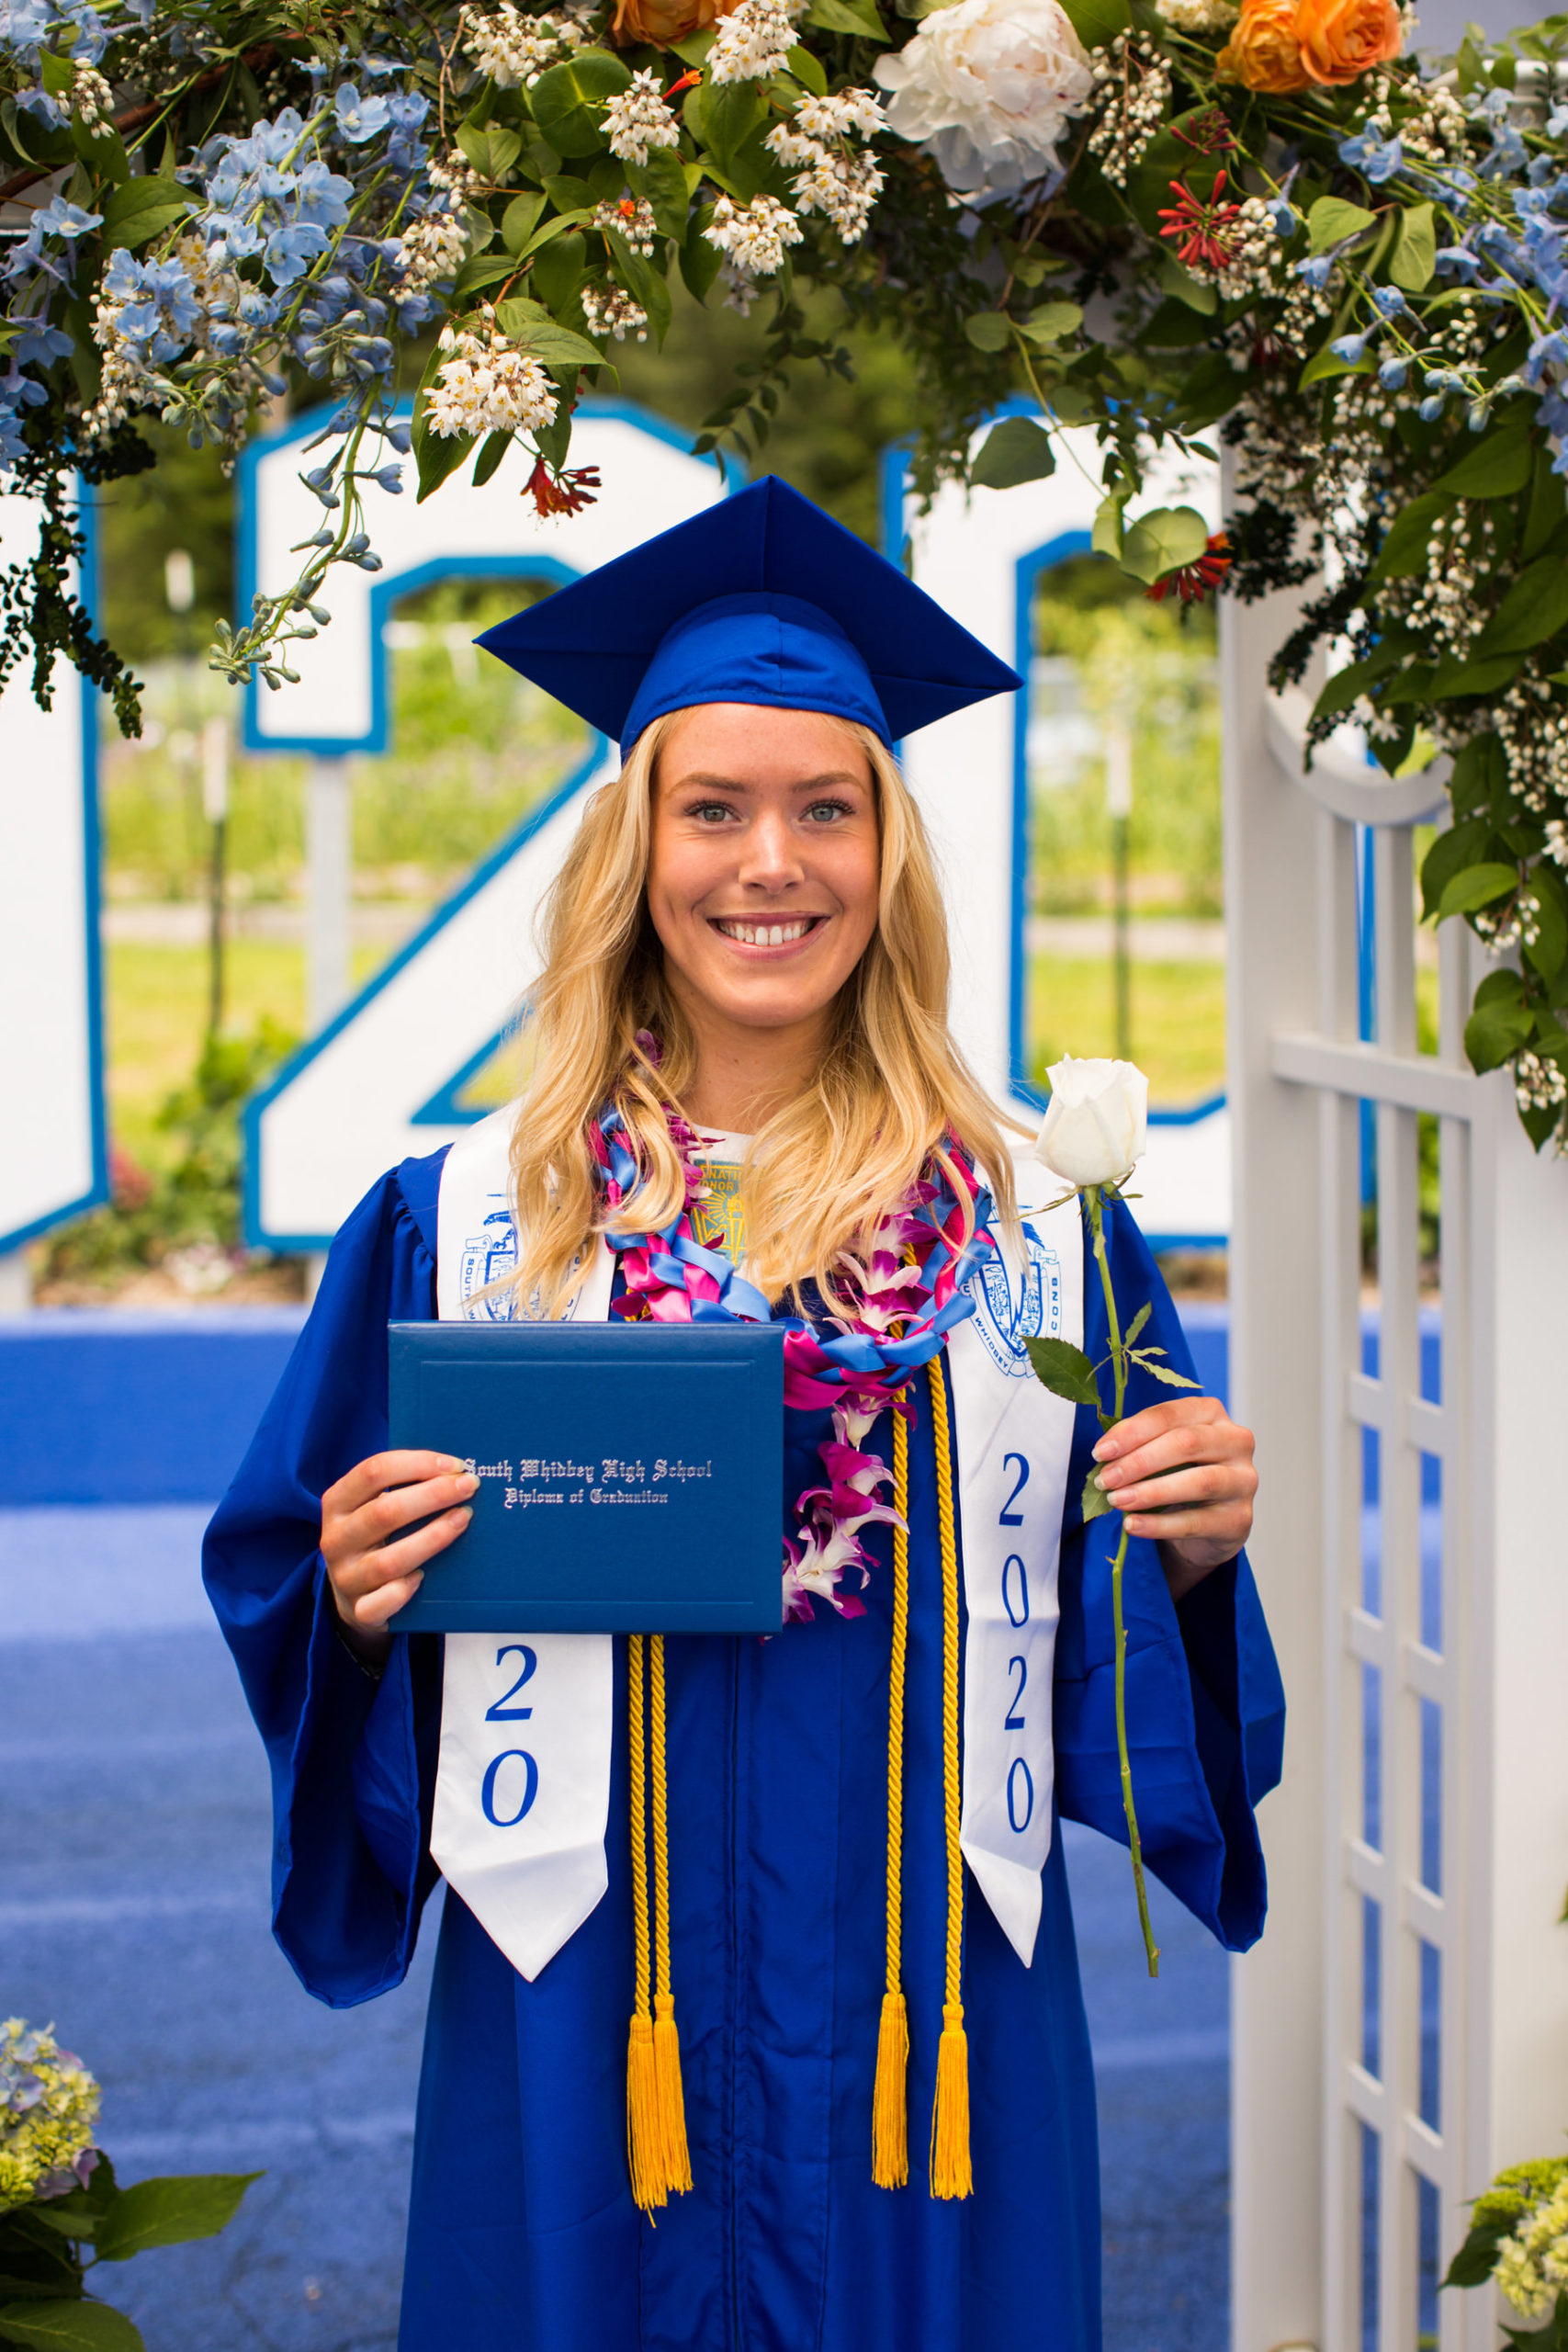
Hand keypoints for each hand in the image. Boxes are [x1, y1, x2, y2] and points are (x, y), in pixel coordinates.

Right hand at [321, 1450, 477, 1663]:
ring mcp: (345, 1577)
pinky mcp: (360, 1610)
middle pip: (384, 1511)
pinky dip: (404, 1590)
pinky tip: (425, 1576)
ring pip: (389, 1559)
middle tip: (469, 1487)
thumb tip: (456, 1469)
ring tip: (463, 1519)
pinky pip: (381, 1603)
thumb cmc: (377, 1537)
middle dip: (433, 1495)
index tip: (455, 1465)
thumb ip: (403, 1487)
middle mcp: (335, 1539)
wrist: (354, 1595)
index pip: (373, 1472)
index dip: (417, 1463)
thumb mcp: (374, 1506)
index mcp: (337, 1503)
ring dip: (432, 1537)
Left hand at [1091, 1397, 1256, 1601]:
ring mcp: (1243, 1481)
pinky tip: (1133, 1525)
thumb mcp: (1160, 1454)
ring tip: (1117, 1501)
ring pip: (1199, 1482)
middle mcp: (1236, 1441)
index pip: (1170, 1415)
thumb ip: (1138, 1446)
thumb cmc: (1180, 1476)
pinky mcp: (1240, 1518)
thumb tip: (1104, 1454)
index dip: (1132, 1432)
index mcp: (1211, 1414)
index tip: (1101, 1452)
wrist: (1209, 1525)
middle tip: (1105, 1480)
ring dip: (1150, 1492)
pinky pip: (1197, 1521)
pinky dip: (1159, 1524)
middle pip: (1186, 1443)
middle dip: (1139, 1462)